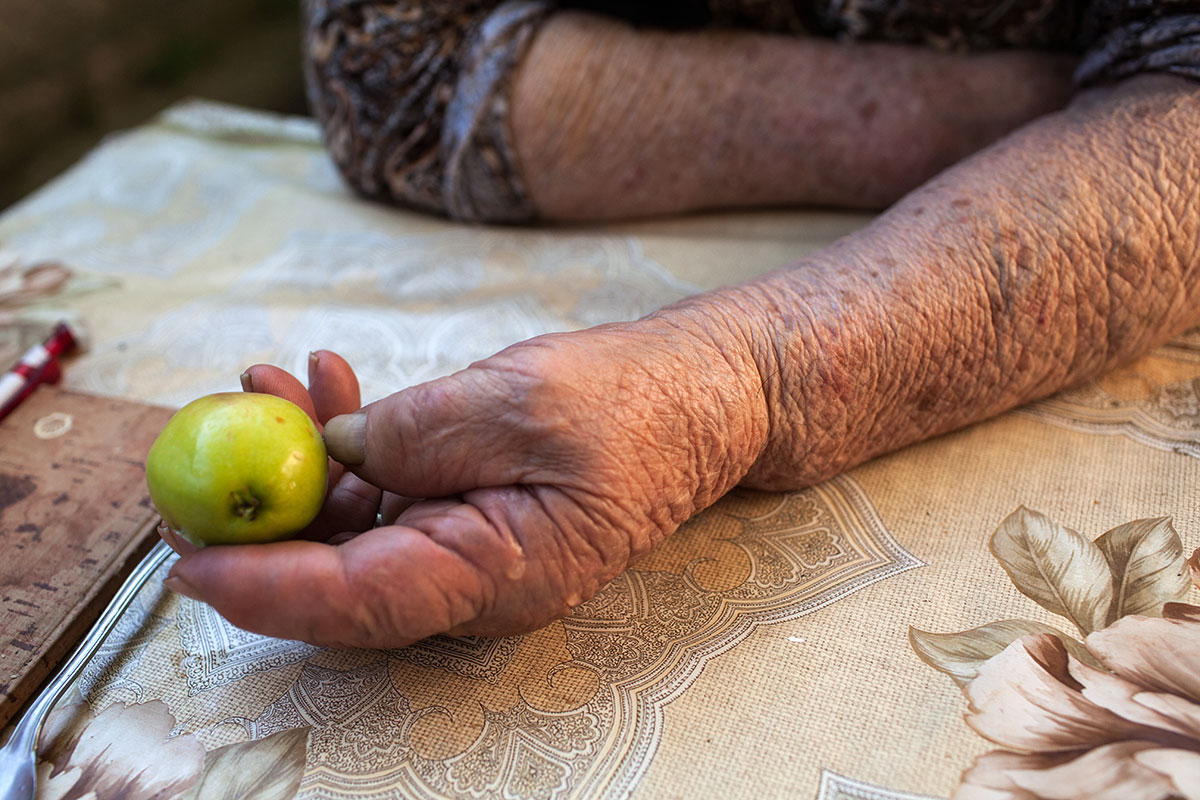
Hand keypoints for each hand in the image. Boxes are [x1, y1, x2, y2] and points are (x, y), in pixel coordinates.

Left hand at [162, 319, 765, 647]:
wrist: (698, 397)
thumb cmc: (636, 406)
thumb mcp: (523, 403)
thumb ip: (421, 431)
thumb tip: (334, 448)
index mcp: (498, 574)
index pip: (362, 603)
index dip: (268, 588)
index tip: (189, 561)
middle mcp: (471, 575)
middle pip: (338, 571)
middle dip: (259, 517)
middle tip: (195, 459)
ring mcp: (465, 540)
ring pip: (352, 524)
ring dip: (297, 460)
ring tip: (264, 382)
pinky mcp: (463, 502)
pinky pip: (384, 487)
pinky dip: (346, 440)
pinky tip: (324, 384)